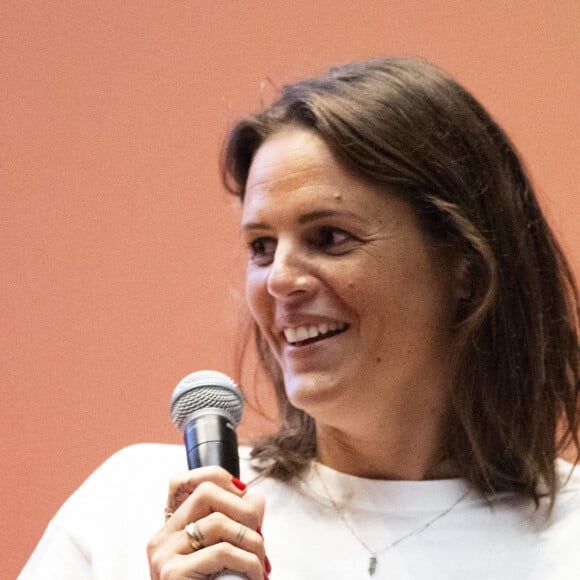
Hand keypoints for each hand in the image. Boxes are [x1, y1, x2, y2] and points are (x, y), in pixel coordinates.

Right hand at [147, 466, 268, 579]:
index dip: (219, 479)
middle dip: (244, 509)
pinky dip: (249, 563)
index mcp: (170, 531)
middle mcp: (161, 539)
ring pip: (219, 522)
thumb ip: (233, 525)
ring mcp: (164, 556)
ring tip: (259, 564)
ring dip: (252, 541)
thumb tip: (255, 498)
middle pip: (207, 493)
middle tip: (259, 535)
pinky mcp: (173, 574)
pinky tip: (254, 577)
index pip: (182, 481)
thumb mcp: (221, 555)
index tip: (244, 498)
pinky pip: (222, 551)